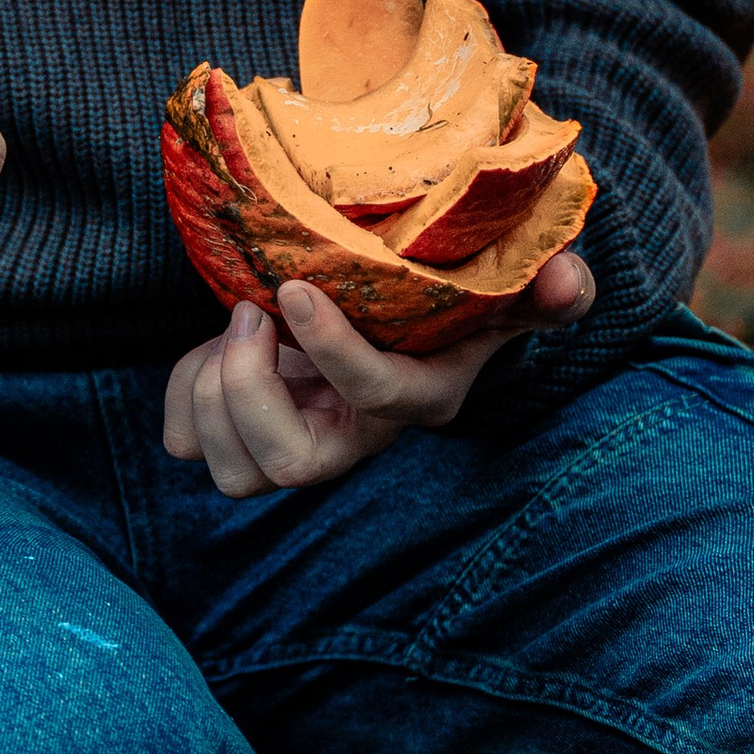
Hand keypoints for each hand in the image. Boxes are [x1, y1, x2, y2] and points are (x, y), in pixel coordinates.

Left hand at [162, 253, 596, 494]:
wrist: (383, 305)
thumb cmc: (445, 297)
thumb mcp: (504, 287)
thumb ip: (546, 287)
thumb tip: (571, 281)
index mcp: (418, 397)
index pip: (376, 397)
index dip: (333, 351)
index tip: (297, 288)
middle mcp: (353, 437)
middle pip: (288, 466)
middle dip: (251, 388)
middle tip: (250, 311)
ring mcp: (293, 444)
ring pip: (230, 471)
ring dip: (213, 389)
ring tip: (238, 322)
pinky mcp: (238, 436)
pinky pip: (185, 441)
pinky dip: (182, 392)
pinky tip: (213, 346)